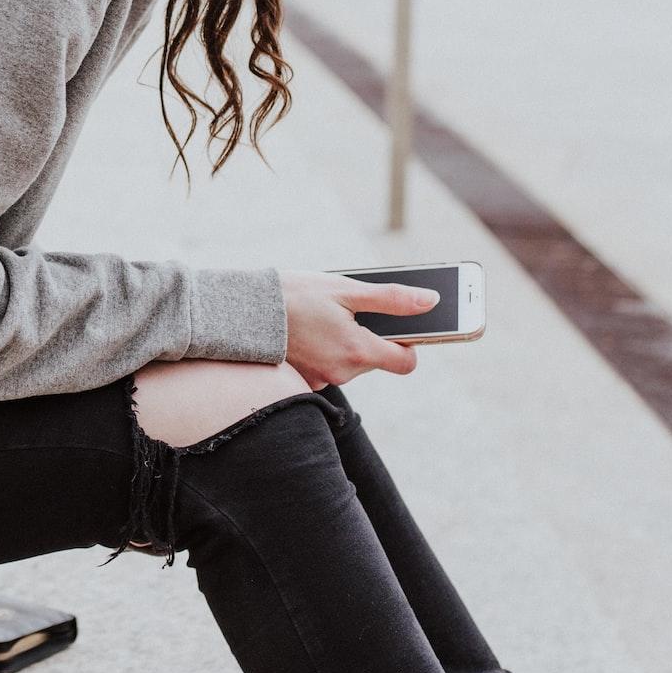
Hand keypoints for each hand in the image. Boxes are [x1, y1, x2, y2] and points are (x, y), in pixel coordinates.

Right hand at [276, 269, 433, 389]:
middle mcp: (341, 373)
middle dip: (366, 337)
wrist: (240, 311)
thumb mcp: (345, 289)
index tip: (398, 328)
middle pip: (373, 360)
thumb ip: (392, 299)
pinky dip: (321, 352)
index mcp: (358, 350)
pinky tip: (304, 332)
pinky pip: (325, 368)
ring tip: (318, 318)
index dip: (408, 345)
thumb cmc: (293, 295)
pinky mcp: (301, 382)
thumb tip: (431, 301)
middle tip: (344, 311)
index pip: (405, 362)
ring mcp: (320, 380)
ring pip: (348, 363)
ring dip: (342, 343)